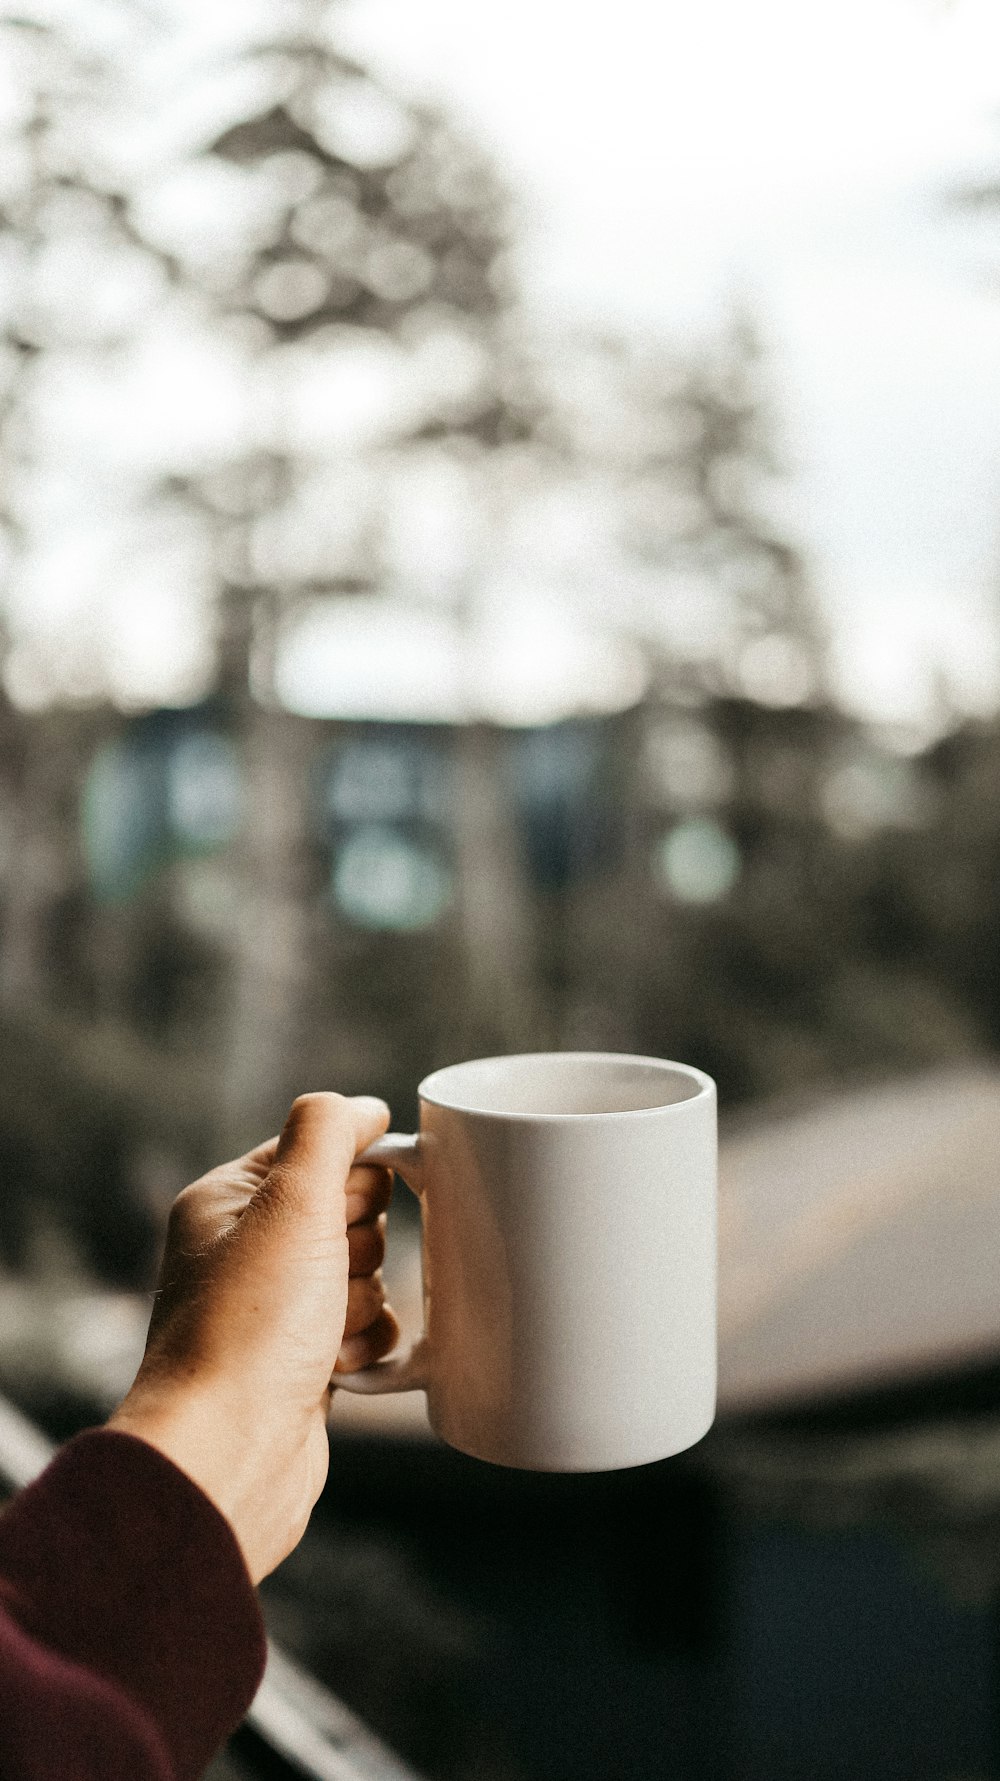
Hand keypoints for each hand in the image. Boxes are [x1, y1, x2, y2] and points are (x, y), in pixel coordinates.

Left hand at [109, 1093, 397, 1582]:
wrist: (229, 1456)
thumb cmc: (250, 1330)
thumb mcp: (292, 1202)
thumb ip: (329, 1132)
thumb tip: (364, 1107)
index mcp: (228, 1202)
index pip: (318, 1150)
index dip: (350, 1180)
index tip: (344, 1213)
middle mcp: (245, 1252)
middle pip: (352, 1212)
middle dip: (361, 1245)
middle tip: (330, 1276)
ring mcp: (274, 1312)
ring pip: (366, 1273)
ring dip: (364, 1301)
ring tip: (325, 1332)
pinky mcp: (302, 1364)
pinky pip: (368, 1331)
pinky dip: (369, 1346)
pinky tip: (341, 1366)